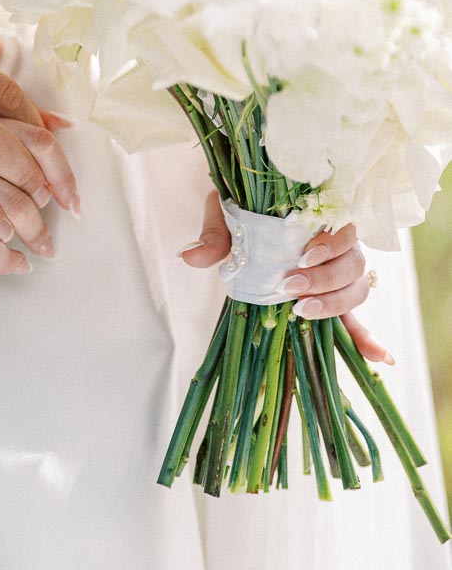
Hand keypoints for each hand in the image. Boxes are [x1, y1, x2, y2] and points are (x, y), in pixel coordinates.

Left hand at [178, 189, 393, 366]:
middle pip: (353, 264)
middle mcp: (337, 244)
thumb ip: (215, 235)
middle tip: (290, 288)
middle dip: (325, 280)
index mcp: (319, 217)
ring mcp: (337, 272)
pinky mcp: (329, 297)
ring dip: (334, 304)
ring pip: (356, 289)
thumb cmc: (241, 210)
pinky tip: (380, 359)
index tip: (302, 257)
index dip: (330, 244)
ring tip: (301, 311)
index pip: (344, 229)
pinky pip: (356, 319)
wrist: (241, 212)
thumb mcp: (225, 216)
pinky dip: (367, 338)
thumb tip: (190, 257)